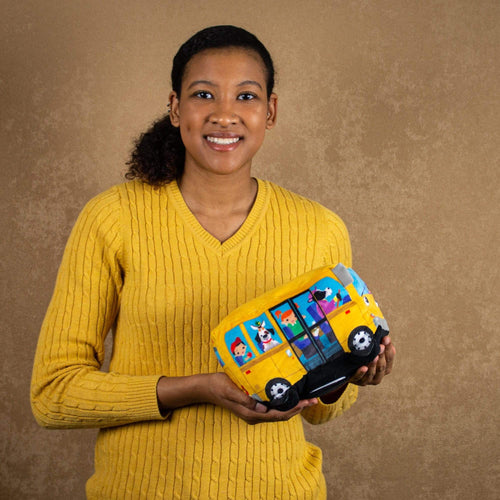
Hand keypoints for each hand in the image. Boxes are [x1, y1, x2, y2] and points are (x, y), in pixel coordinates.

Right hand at [203, 373, 317, 424]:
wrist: (207, 388)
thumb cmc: (219, 386)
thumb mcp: (231, 390)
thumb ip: (245, 400)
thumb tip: (262, 409)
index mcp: (251, 414)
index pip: (277, 415)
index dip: (294, 410)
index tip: (306, 403)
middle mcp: (254, 415)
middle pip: (281, 415)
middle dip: (298, 408)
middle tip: (313, 400)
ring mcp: (254, 412)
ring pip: (278, 412)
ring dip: (293, 406)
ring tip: (306, 398)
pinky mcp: (253, 406)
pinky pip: (272, 407)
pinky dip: (284, 403)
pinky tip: (289, 395)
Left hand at [350, 335, 394, 385]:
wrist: (347, 370)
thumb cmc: (363, 358)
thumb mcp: (371, 351)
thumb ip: (378, 345)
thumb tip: (383, 335)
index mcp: (385, 367)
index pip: (390, 358)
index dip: (389, 349)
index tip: (386, 339)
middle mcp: (378, 375)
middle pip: (382, 366)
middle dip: (382, 356)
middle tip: (380, 346)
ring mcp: (368, 380)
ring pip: (372, 373)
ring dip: (373, 364)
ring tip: (374, 357)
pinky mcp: (357, 381)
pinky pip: (360, 378)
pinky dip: (361, 373)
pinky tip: (363, 367)